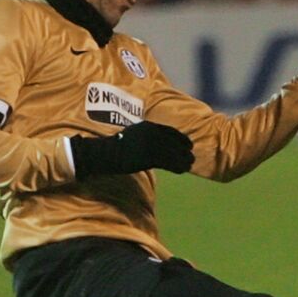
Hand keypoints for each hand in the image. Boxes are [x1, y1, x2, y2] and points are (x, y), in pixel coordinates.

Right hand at [69, 121, 193, 178]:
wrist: (105, 153)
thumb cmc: (117, 147)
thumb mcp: (133, 136)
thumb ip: (146, 137)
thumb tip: (157, 146)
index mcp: (147, 126)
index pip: (169, 131)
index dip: (181, 138)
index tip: (189, 144)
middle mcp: (151, 133)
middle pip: (173, 141)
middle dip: (184, 149)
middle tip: (192, 156)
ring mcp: (150, 144)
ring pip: (173, 152)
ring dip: (183, 159)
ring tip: (189, 164)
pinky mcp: (148, 157)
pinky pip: (167, 162)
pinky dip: (177, 166)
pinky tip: (182, 170)